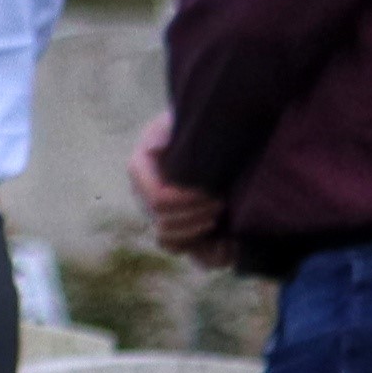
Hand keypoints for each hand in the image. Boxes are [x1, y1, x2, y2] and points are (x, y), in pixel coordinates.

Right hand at [130, 108, 227, 259]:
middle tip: (222, 203)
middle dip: (195, 217)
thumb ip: (167, 130)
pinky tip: (230, 243)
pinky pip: (189, 253)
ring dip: (198, 236)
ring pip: (170, 242)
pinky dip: (210, 254)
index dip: (185, 202)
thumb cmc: (195, 121)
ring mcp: (162, 214)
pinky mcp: (183, 228)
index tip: (213, 193)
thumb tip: (154, 147)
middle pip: (163, 224)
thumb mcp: (179, 118)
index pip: (158, 200)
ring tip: (222, 221)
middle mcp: (145, 195)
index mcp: (140, 168)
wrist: (212, 130)